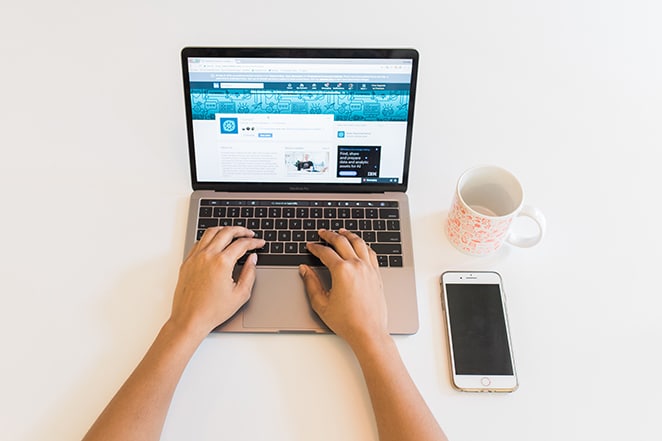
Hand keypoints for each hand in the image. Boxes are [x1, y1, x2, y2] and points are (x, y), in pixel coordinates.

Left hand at [169, 226, 264, 337]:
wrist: (190, 319)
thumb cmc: (212, 311)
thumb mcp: (240, 294)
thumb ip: (250, 273)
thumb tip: (252, 259)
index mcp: (222, 262)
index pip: (242, 244)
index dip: (254, 242)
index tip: (259, 243)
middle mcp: (207, 256)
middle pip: (226, 232)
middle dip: (241, 231)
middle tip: (249, 234)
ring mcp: (195, 257)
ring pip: (211, 232)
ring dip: (224, 230)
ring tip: (233, 233)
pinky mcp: (187, 262)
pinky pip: (199, 242)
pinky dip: (210, 238)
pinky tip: (215, 243)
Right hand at [299, 229, 387, 346]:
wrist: (368, 332)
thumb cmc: (347, 321)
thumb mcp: (321, 303)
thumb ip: (311, 283)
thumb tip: (305, 270)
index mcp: (342, 271)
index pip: (325, 252)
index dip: (315, 247)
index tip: (310, 246)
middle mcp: (357, 266)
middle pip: (342, 242)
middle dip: (329, 235)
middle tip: (322, 233)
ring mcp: (369, 269)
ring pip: (359, 243)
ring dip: (348, 235)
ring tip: (341, 231)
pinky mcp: (377, 274)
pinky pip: (370, 253)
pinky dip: (363, 245)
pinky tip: (359, 245)